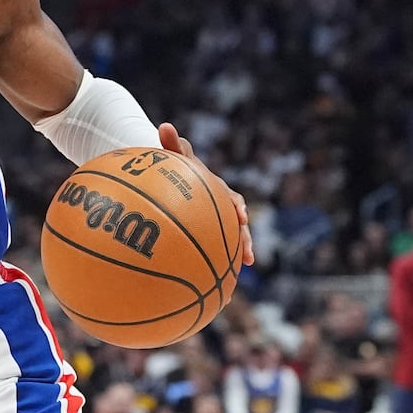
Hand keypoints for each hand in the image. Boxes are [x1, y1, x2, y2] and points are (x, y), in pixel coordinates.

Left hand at [158, 122, 254, 266]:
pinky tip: (211, 285)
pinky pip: (211, 251)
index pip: (231, 198)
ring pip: (227, 240)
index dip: (237, 207)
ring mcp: (214, 220)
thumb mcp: (173, 155)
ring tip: (239, 271)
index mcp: (216, 189)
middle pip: (235, 225)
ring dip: (234, 254)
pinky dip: (214, 265)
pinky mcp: (205, 233)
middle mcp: (219, 206)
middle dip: (243, 239)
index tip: (241, 217)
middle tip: (246, 255)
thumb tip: (165, 126)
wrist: (169, 177)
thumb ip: (172, 144)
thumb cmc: (172, 166)